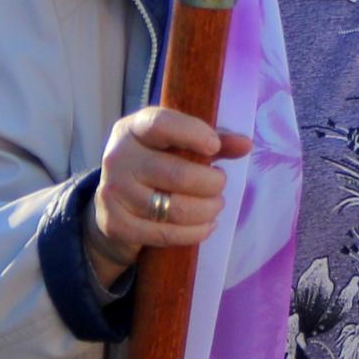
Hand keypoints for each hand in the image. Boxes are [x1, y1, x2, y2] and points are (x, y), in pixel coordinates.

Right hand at [89, 106, 254, 287]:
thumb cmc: (156, 163)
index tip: (214, 147)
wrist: (113, 202)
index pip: (160, 124)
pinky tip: (205, 227)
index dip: (192, 133)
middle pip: (176, 174)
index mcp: (133, 129)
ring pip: (173, 208)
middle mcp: (118, 157)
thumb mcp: (178, 144)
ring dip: (206, 210)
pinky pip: (164, 233)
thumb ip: (211, 140)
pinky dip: (193, 233)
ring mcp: (113, 192)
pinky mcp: (116, 224)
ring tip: (216, 206)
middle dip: (211, 183)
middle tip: (220, 184)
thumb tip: (246, 145)